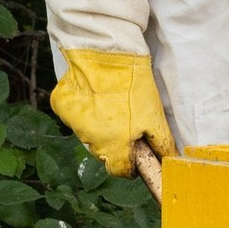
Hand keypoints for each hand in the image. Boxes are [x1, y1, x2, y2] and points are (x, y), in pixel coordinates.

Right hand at [51, 50, 176, 176]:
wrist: (106, 56)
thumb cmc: (134, 87)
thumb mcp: (154, 117)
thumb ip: (159, 143)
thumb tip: (167, 159)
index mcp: (113, 146)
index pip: (119, 171)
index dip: (129, 166)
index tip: (136, 156)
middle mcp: (88, 140)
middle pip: (103, 152)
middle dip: (115, 143)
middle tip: (127, 123)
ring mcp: (71, 123)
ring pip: (88, 133)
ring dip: (99, 126)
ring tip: (111, 104)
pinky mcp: (61, 106)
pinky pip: (74, 114)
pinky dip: (84, 109)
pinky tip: (95, 94)